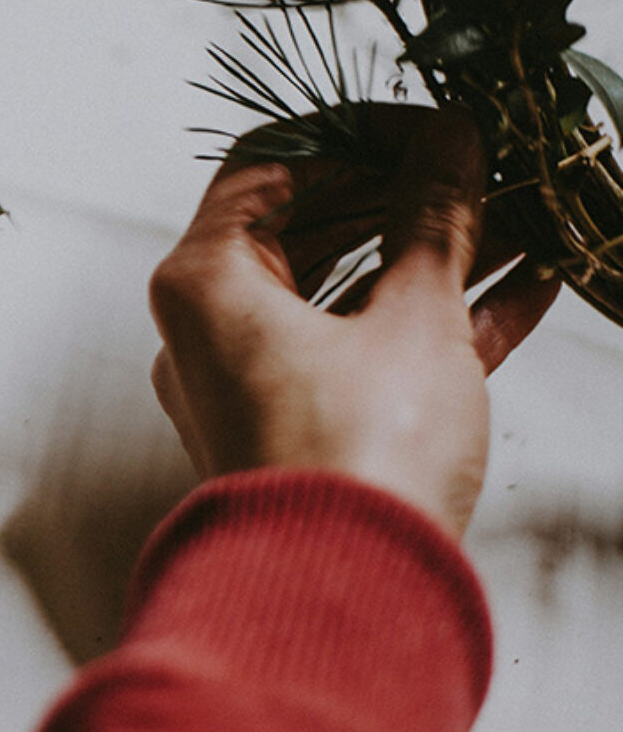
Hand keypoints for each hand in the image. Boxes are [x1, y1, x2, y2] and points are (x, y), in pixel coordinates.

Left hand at [149, 106, 559, 536]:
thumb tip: (447, 146)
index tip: (433, 129)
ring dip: (437, 253)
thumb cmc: (353, 459)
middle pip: (312, 224)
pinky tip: (527, 286)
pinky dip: (434, 316)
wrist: (345, 602)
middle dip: (411, 194)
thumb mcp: (412, 318)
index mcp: (203, 279)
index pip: (269, 163)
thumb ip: (433, 222)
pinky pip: (365, 347)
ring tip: (525, 217)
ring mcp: (251, 380)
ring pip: (350, 287)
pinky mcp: (299, 427)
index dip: (356, 133)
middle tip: (491, 169)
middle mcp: (207, 325)